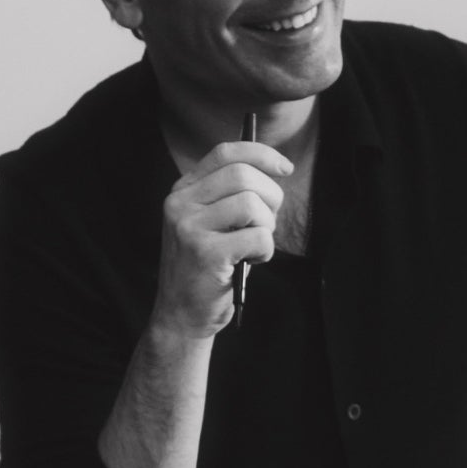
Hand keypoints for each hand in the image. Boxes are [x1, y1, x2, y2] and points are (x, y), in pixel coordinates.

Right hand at [154, 140, 291, 337]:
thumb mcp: (211, 224)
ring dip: (267, 227)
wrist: (181, 315)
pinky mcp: (205, 252)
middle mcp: (180, 203)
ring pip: (252, 204)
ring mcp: (189, 226)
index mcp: (183, 191)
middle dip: (271, 197)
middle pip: (243, 175)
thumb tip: (273, 172)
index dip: (261, 154)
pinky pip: (258, 237)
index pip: (225, 152)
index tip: (285, 168)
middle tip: (268, 223)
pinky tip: (251, 261)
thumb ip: (230, 196)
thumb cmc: (207, 268)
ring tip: (255, 246)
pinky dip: (265, 251)